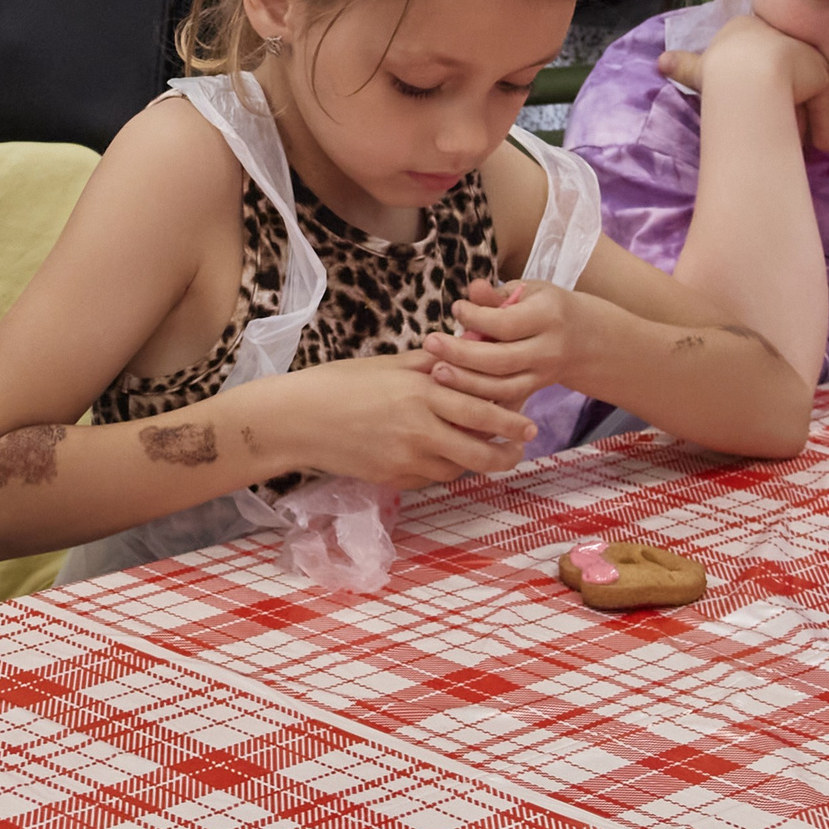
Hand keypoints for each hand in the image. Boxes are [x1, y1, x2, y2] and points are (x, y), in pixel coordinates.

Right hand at [271, 352, 536, 488]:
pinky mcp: (392, 478)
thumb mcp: (389, 364)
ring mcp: (405, 458)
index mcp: (421, 393)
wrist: (298, 420)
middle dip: (506, 454)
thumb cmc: (341, 383)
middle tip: (519, 450)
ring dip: (473, 463)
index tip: (530, 424)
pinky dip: (441, 469)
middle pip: (479, 451)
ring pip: (457, 469)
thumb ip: (431, 364)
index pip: (481, 411)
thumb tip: (467, 350)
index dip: (510, 422)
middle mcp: (419, 429)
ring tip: (483, 452)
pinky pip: (429, 478)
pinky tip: (439, 456)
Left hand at [421, 278, 581, 405]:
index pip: (507, 323)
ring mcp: (542, 377)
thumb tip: (473, 289)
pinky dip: (480, 407)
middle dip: (462, 354)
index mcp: (548, 317)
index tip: (456, 308)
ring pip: (501, 388)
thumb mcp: (530, 292)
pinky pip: (504, 406)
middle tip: (430, 343)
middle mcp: (548, 351)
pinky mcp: (534, 394)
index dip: (477, 317)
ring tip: (435, 371)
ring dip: (465, 383)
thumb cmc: (548, 308)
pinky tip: (453, 400)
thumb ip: (498, 294)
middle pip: (501, 360)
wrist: (586, 340)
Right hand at [659, 13, 828, 150]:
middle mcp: (778, 37)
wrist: (746, 74)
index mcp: (746, 29)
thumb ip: (684, 64)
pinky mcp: (819, 76)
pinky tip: (821, 146)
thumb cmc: (719, 69)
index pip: (754, 55)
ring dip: (797, 118)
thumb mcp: (698, 68)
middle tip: (771, 125)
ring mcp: (802, 56)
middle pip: (779, 73)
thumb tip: (659, 61)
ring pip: (799, 90)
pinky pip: (819, 103)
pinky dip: (820, 125)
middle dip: (778, 100)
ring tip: (793, 141)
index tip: (747, 100)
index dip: (750, 79)